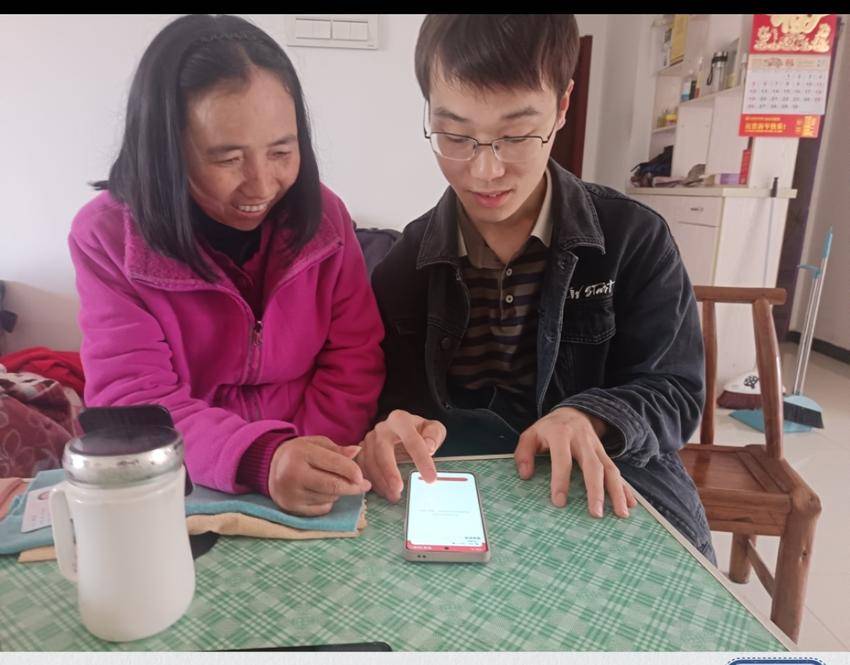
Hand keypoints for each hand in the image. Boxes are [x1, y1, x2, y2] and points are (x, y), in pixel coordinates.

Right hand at [268, 436, 370, 515]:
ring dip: (339, 493)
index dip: (352, 471)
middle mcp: (293, 474)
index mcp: (301, 453)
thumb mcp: (316, 444)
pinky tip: (323, 493)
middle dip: (353, 487)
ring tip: (334, 483)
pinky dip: (328, 503)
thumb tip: (357, 451)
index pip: (333, 463)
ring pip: (328, 498)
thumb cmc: (299, 453)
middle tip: (365, 486)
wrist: (270, 467)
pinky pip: (321, 509)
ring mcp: (291, 494)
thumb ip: (337, 450)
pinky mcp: (291, 508)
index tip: (363, 477)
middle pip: (332, 486)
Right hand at [357, 410, 446, 502]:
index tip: (430, 479)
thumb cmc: (421, 432)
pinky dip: (371, 481)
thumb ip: (433, 436)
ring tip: (394, 496)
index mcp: (401, 420)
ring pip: (369, 460)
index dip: (421, 459)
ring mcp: (369, 439)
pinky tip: (383, 492)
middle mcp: (382, 428)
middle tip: (399, 489)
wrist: (404, 430)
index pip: (412, 439)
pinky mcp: (362, 451)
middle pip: (382, 449)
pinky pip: (361, 467)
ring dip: (380, 480)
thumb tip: (429, 447)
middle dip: (389, 471)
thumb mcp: (434, 429)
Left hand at [514, 407, 636, 517]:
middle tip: (596, 513)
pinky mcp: (605, 454)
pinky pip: (616, 471)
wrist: (573, 412)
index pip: (562, 459)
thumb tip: (525, 475)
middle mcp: (582, 441)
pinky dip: (625, 487)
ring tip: (621, 513)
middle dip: (596, 490)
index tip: (560, 502)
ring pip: (610, 469)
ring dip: (617, 492)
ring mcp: (596, 448)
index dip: (560, 480)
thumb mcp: (531, 435)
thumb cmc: (549, 429)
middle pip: (592, 466)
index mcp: (561, 434)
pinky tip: (630, 503)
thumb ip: (524, 453)